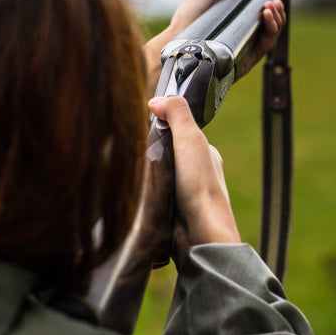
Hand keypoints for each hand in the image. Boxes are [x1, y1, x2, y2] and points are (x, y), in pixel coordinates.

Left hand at [143, 0, 287, 94]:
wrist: (179, 38)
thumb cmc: (186, 18)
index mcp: (232, 26)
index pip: (259, 19)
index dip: (269, 9)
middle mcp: (240, 40)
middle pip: (270, 29)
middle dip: (277, 14)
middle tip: (273, 2)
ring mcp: (244, 51)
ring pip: (271, 37)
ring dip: (277, 20)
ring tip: (271, 7)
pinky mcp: (246, 62)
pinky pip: (266, 47)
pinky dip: (271, 30)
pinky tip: (267, 16)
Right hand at [148, 95, 239, 262]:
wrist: (200, 235)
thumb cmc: (200, 187)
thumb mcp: (190, 140)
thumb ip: (178, 115)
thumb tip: (158, 99)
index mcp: (205, 154)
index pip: (179, 132)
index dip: (160, 127)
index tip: (142, 128)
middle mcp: (197, 172)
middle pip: (166, 154)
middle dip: (150, 152)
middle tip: (133, 152)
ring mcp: (185, 193)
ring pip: (158, 175)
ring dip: (146, 175)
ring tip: (131, 173)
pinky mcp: (172, 212)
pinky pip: (153, 196)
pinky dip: (144, 193)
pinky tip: (136, 193)